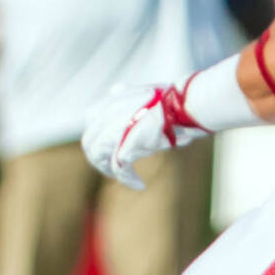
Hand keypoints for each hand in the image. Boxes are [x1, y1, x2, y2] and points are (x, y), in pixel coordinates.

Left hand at [80, 80, 198, 189]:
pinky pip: (120, 167)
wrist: (184, 105)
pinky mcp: (127, 146)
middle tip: (113, 168)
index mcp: (110, 102)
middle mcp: (107, 115)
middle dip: (99, 157)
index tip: (109, 146)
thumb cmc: (171, 100)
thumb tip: (115, 89)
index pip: (91, 119)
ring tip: (125, 176)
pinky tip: (139, 184)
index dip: (97, 135)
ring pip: (98, 156)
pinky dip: (128, 178)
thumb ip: (126, 94)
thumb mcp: (144, 93)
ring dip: (108, 169)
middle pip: (90, 141)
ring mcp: (115, 130)